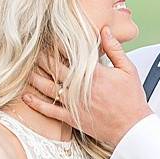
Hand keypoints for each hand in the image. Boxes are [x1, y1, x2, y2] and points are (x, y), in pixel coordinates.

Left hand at [23, 26, 152, 147]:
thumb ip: (115, 49)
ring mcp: (74, 104)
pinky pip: (49, 111)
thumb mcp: (128, 70)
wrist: (132, 128)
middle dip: (43, 58)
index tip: (49, 37)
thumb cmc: (132, 100)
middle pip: (55, 69)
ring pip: (48, 87)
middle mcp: (80, 88)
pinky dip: (36, 104)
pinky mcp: (71, 118)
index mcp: (93, 73)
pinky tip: (27, 96)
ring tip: (27, 68)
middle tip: (34, 49)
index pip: (70, 54)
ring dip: (36, 77)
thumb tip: (105, 30)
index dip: (57, 44)